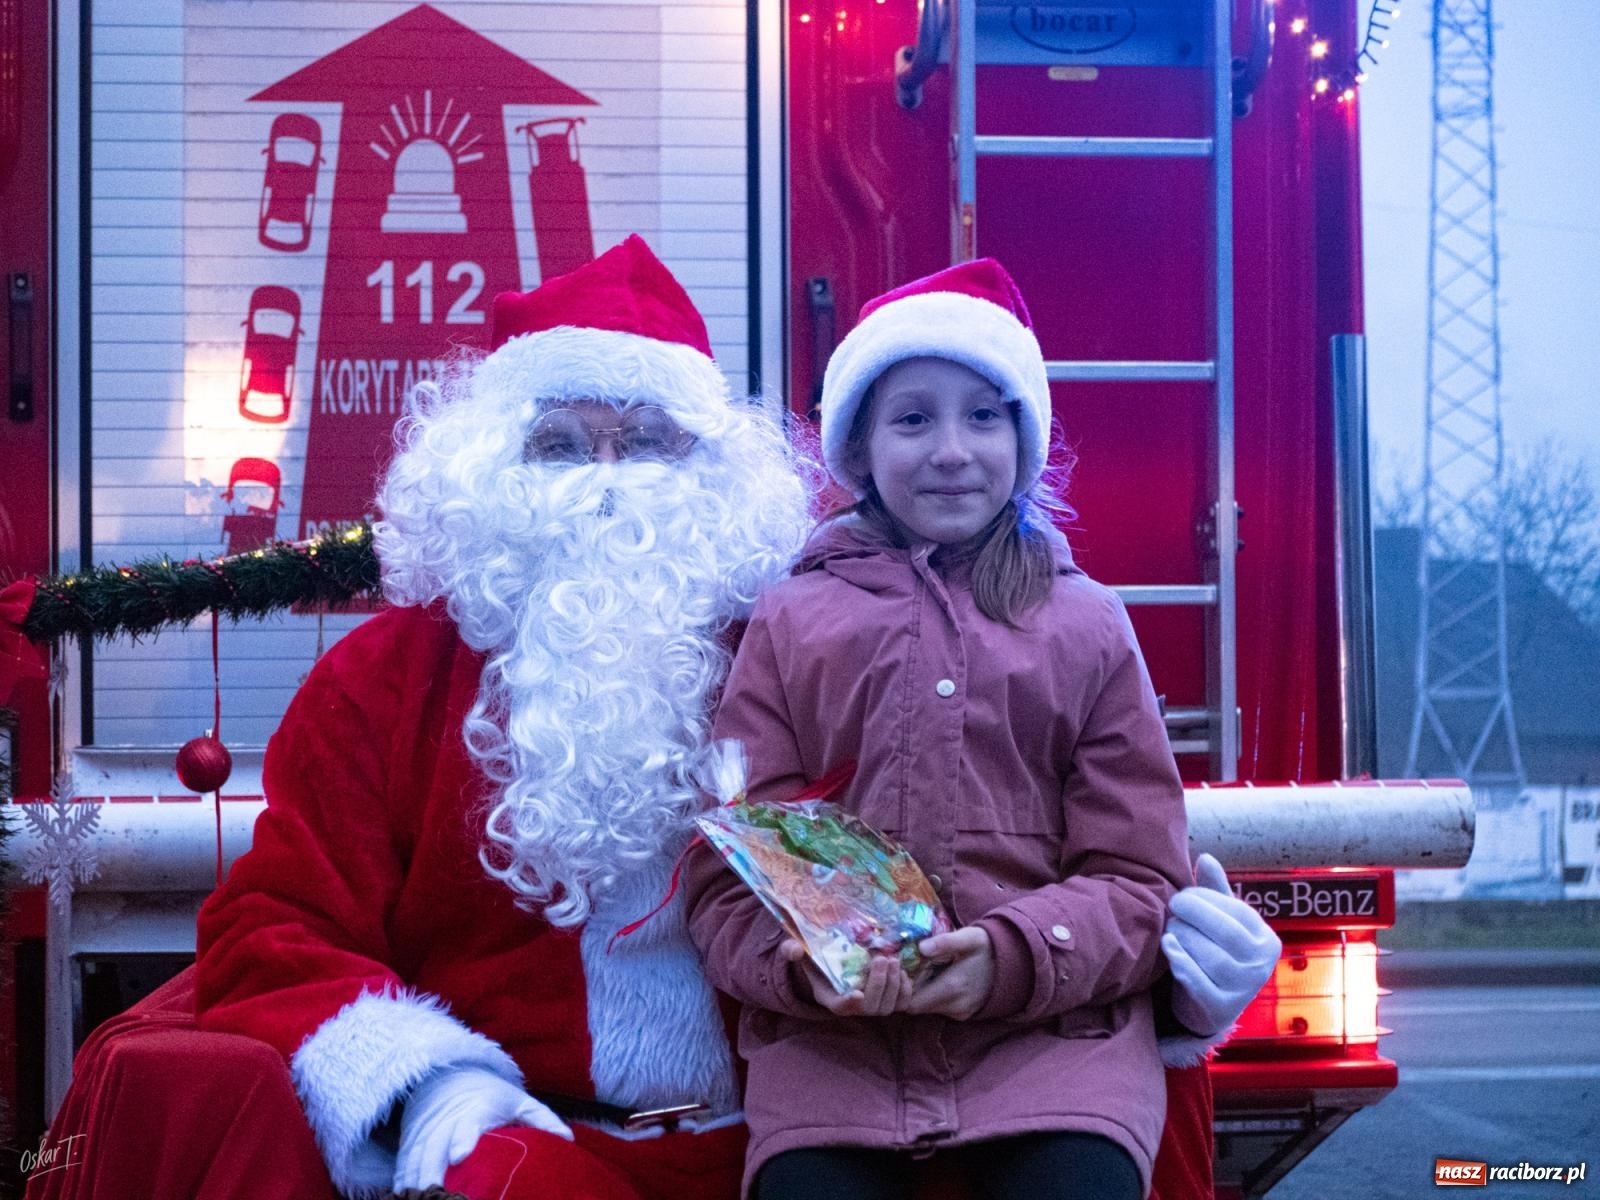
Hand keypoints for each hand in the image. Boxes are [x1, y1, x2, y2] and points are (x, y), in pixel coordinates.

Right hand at [394, 1066, 572, 1190]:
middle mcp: (447, 1119)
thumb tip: (569, 1139)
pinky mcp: (411, 1141)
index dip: (464, 1138)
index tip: (460, 1156)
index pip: (469, 1123)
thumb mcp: (519, 1100)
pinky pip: (404, 1163)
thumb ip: (542, 1119)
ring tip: (425, 1199)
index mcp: (477, 1108)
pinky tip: (405, 1197)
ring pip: (417, 1158)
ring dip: (417, 1182)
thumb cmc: (491, 1094)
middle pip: (436, 1148)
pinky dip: (403, 1182)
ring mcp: (426, 1131)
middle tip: (439, 1194)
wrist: (448, 1076)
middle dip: (434, 1174)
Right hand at [780, 939, 913, 1015]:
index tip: (856, 994)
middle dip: (878, 984)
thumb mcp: (800, 952)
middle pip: (869, 1008)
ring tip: (893, 960)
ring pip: (886, 1007)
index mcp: (829, 996)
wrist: (835, 961)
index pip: (839, 1007)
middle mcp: (851, 1006)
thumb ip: (792, 950)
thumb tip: (794, 949)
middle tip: (882, 959)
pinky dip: (905, 991)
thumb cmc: (816, 957)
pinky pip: (901, 1005)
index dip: (848, 1004)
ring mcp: (870, 1005)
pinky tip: (902, 972)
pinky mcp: (886, 1000)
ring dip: (893, 985)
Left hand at [905, 926, 994, 1019]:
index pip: (912, 1003)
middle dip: (909, 990)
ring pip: (928, 1008)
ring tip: (921, 970)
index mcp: (953, 988)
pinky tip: (935, 977)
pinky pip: (940, 1008)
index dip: (901, 990)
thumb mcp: (968, 938)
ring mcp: (960, 1012)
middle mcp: (955, 1006)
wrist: (1015, 964)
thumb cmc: (987, 947)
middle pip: (917, 1007)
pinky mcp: (963, 1014)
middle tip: (906, 967)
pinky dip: (933, 996)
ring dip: (921, 992)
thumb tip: (921, 947)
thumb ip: (945, 942)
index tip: (899, 971)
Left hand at [1162, 853, 1280, 1037]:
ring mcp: (1242, 990)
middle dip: (1194, 914)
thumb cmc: (1216, 950)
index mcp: (1266, 939)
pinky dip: (1181, 961)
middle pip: (1226, 934)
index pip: (1237, 912)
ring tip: (1170, 927)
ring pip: (1211, 958)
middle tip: (1172, 906)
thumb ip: (1214, 890)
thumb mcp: (1221, 920)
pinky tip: (1167, 946)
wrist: (1209, 1004)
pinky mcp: (1219, 1008)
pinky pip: (1199, 983)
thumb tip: (1206, 857)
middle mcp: (1260, 966)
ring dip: (1184, 936)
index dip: (1206, 898)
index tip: (1183, 894)